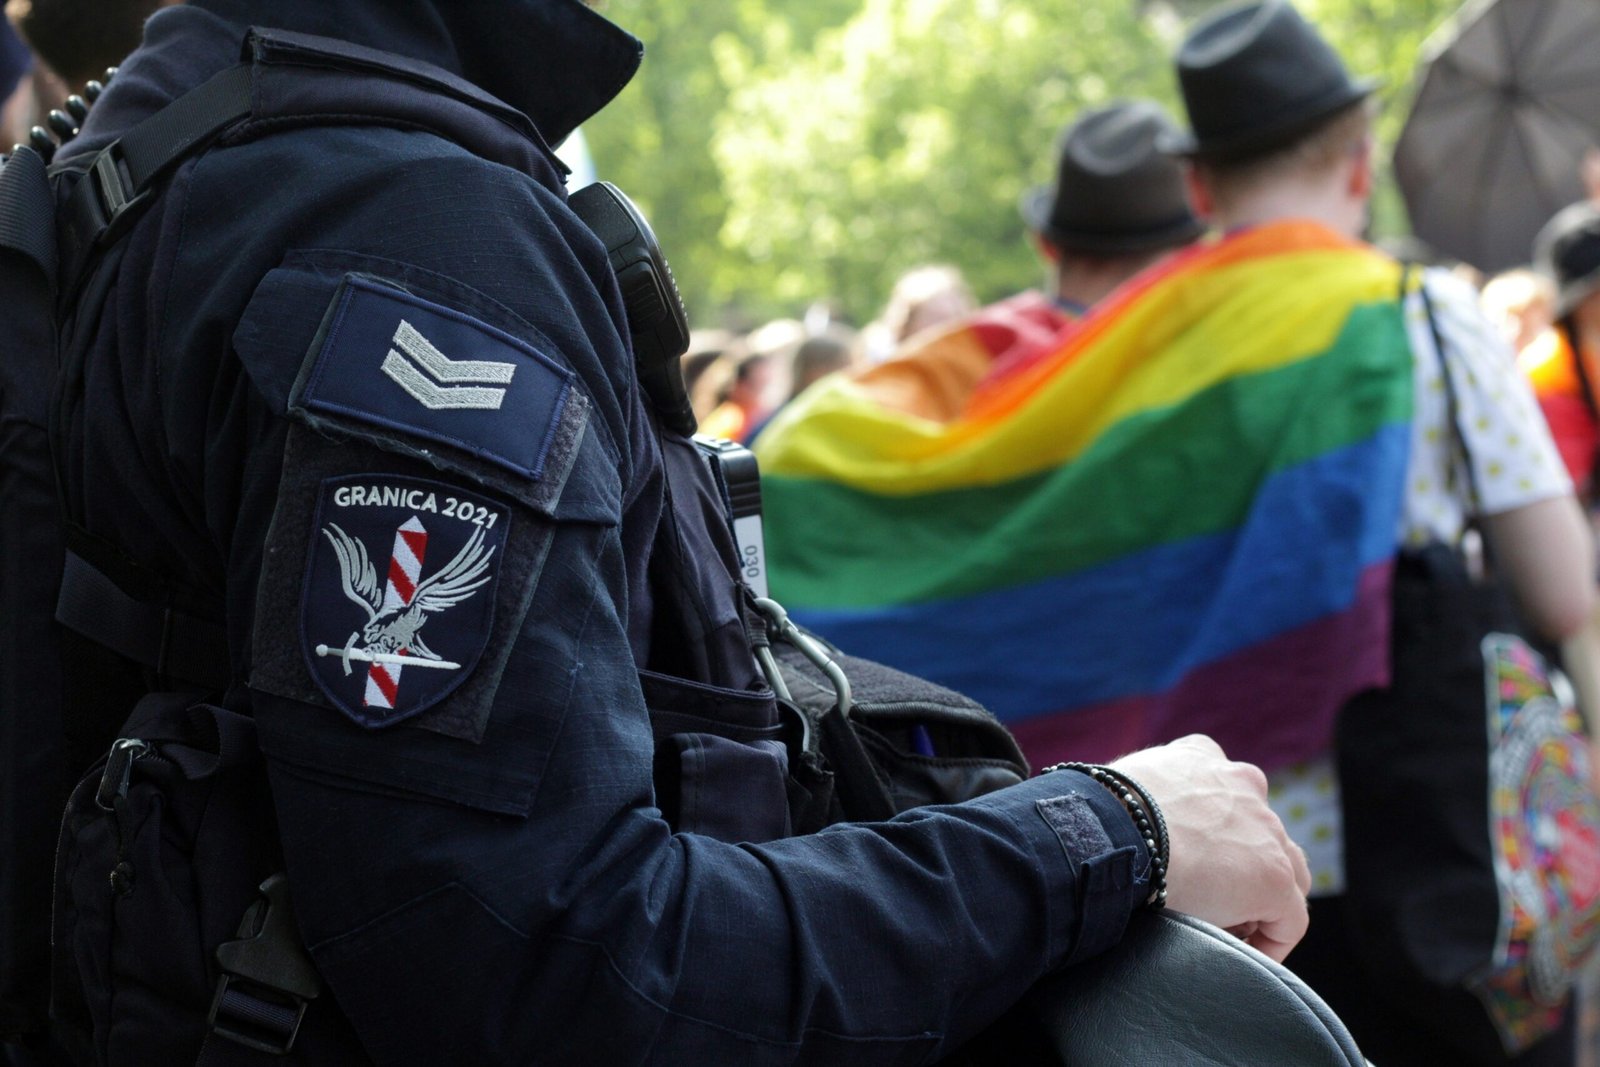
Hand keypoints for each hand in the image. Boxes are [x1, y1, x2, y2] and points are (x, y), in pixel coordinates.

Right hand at [1110, 735, 1310, 962]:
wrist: (1109, 833)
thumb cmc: (1095, 816)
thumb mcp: (1117, 788)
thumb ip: (1134, 798)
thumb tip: (1113, 826)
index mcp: (1200, 756)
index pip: (1223, 791)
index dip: (1213, 832)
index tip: (1190, 863)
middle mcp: (1241, 784)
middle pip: (1259, 832)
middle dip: (1239, 864)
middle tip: (1204, 897)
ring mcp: (1265, 831)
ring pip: (1284, 871)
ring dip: (1260, 898)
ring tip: (1224, 926)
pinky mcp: (1273, 879)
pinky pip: (1289, 920)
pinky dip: (1270, 940)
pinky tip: (1238, 952)